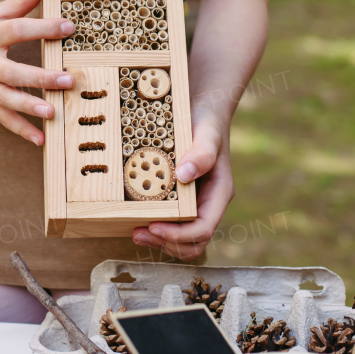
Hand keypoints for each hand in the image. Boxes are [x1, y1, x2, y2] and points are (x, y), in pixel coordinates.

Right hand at [0, 0, 74, 144]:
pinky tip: (40, 139)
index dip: (43, 27)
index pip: (17, 29)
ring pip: (6, 98)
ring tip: (53, 112)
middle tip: (68, 79)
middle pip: (13, 71)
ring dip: (30, 107)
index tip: (69, 26)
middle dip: (41, 77)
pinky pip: (2, 117)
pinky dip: (20, 129)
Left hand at [133, 111, 230, 260]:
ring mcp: (194, 203)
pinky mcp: (179, 199)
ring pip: (181, 239)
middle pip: (192, 242)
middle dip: (166, 243)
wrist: (203, 110)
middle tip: (137, 234)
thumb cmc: (207, 122)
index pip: (204, 228)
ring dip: (159, 241)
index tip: (154, 227)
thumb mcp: (207, 134)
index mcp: (219, 194)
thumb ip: (201, 154)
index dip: (179, 235)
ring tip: (135, 232)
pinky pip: (170, 223)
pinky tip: (136, 218)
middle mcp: (208, 203)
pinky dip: (154, 228)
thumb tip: (185, 176)